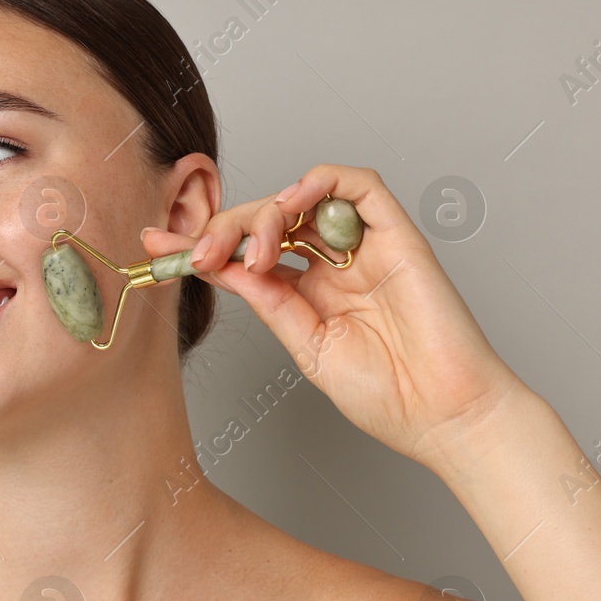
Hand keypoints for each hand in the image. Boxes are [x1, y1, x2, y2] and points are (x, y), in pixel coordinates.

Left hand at [141, 164, 534, 472]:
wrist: (444, 417)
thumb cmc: (388, 395)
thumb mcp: (304, 344)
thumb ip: (266, 299)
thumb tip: (216, 266)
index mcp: (309, 292)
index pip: (247, 251)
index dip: (201, 243)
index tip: (155, 244)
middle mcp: (334, 264)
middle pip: (268, 219)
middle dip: (223, 229)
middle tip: (197, 255)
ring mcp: (365, 247)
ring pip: (303, 197)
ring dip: (264, 214)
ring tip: (250, 253)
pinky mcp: (398, 236)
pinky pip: (358, 184)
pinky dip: (317, 184)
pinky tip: (288, 208)